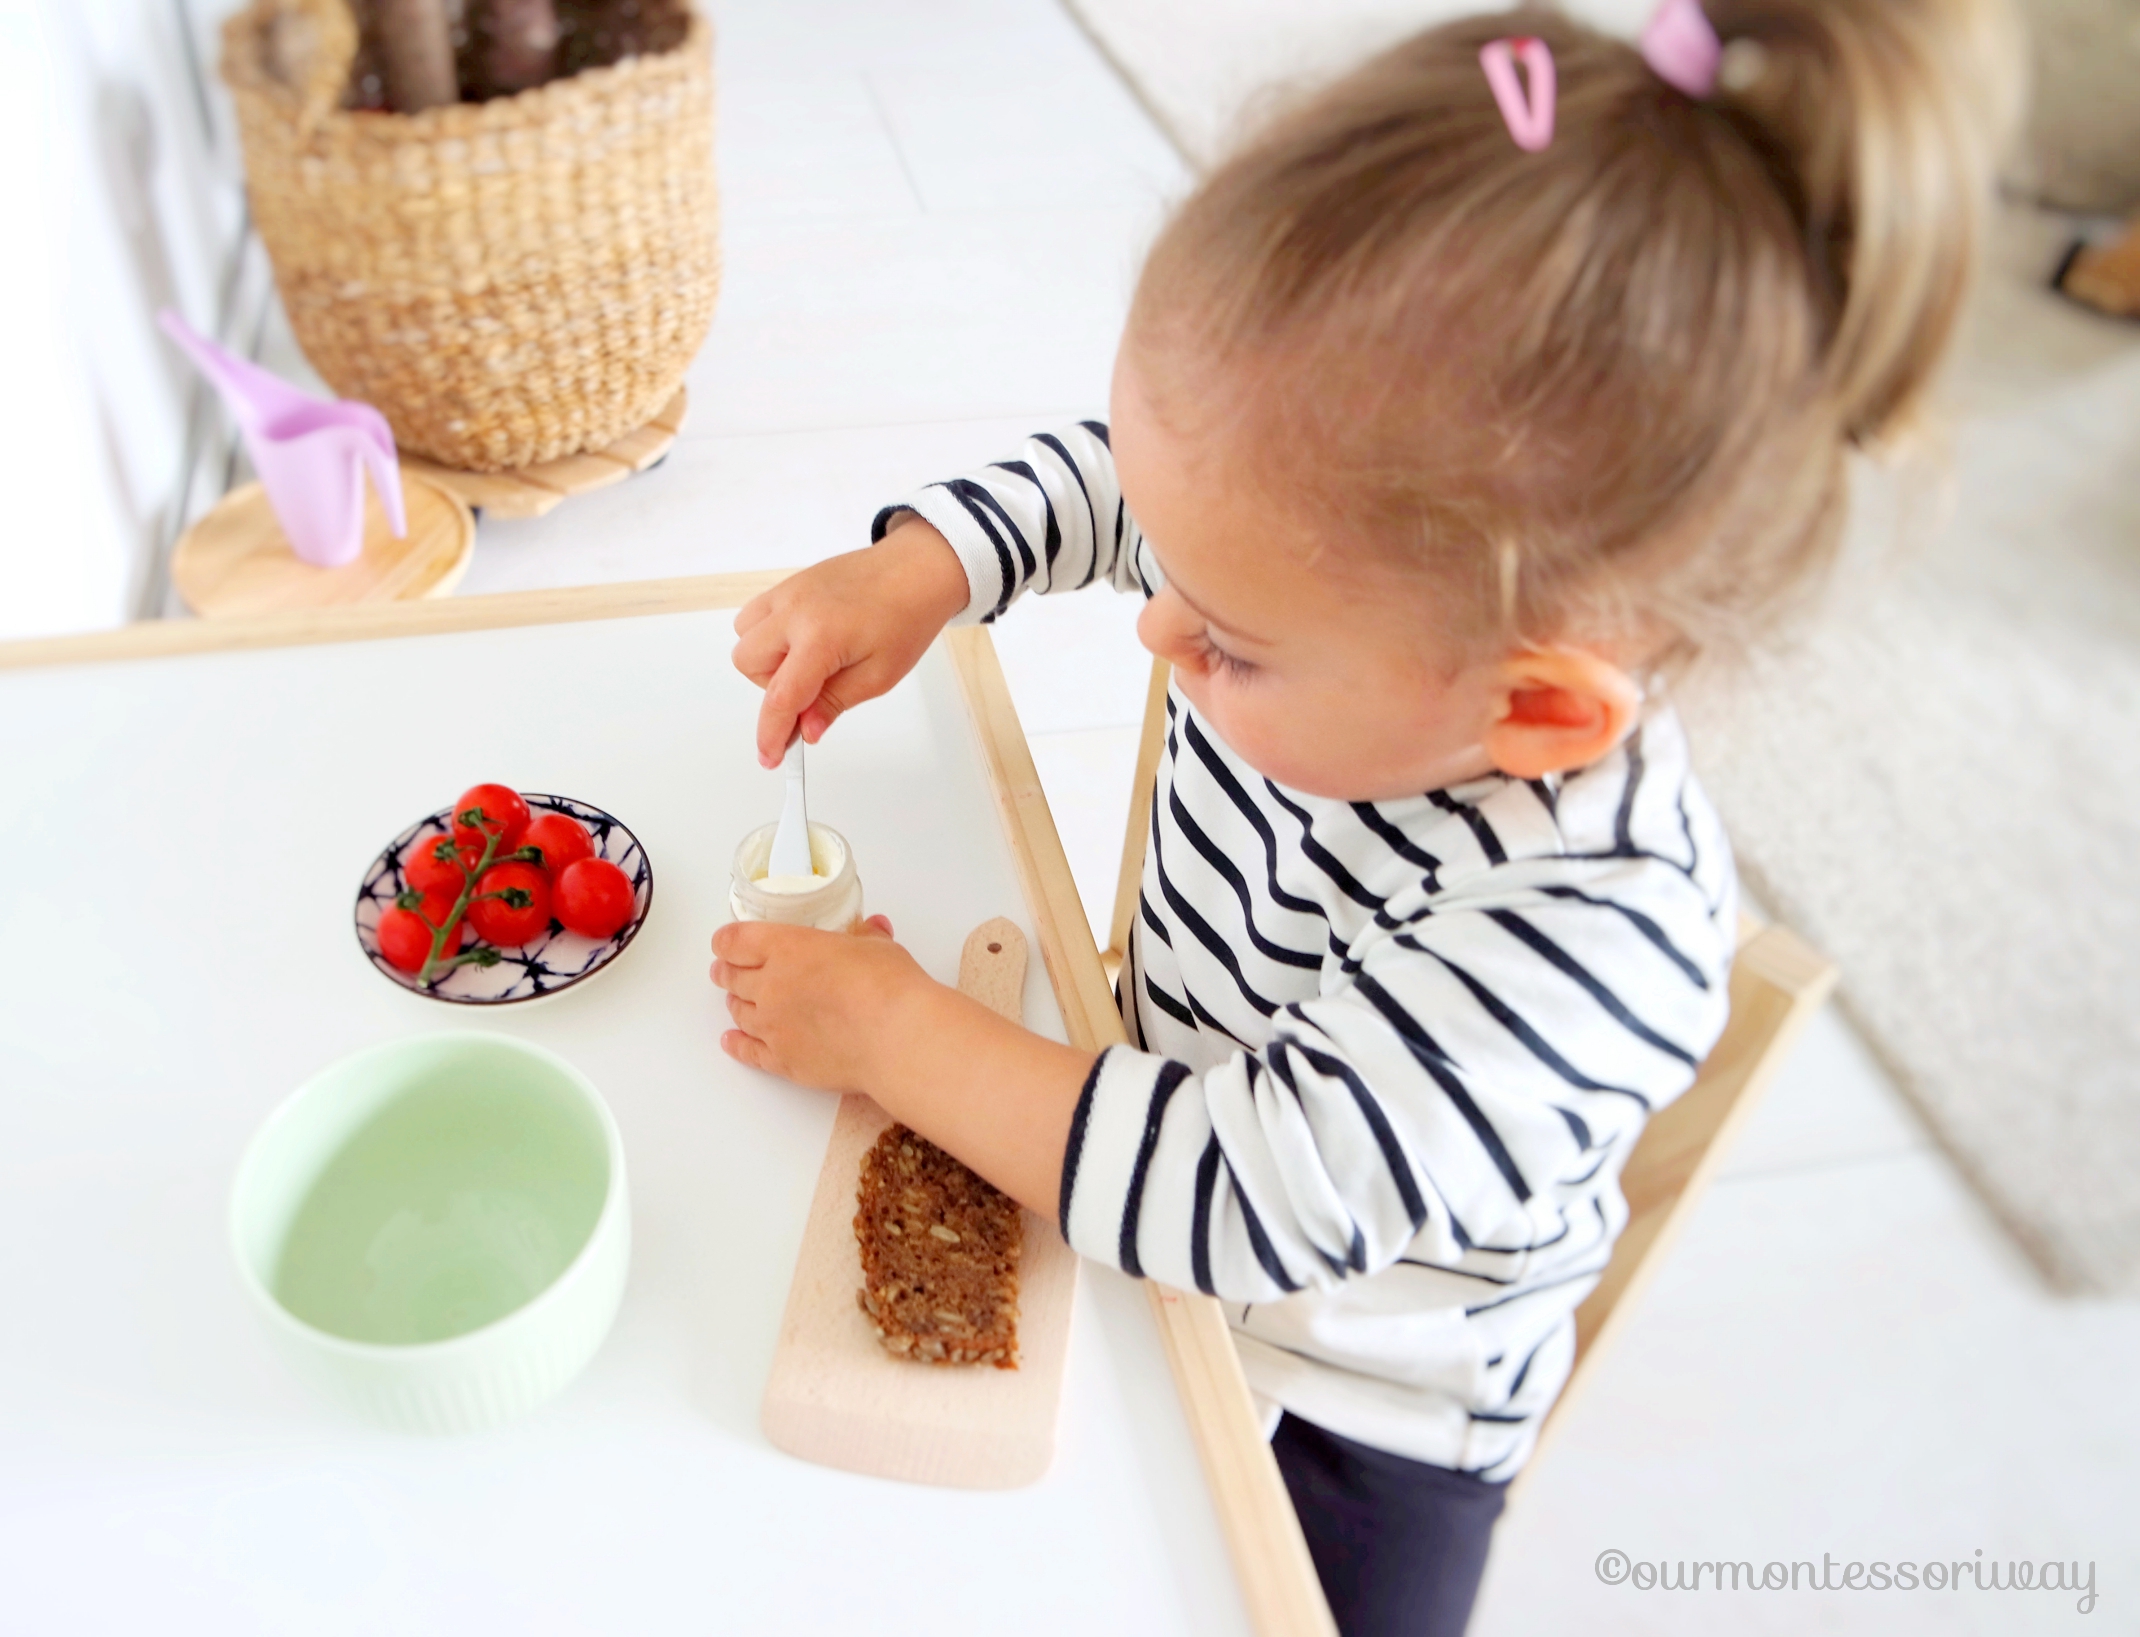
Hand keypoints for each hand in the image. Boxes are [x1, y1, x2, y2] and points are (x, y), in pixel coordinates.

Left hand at [711, 914, 926, 1089]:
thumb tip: (873, 928)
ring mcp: (772, 1026)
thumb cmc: (887, 987)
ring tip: (737, 1002)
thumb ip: (867, 937)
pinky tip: (731, 1042)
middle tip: (725, 971)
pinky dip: (737, 1045)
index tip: (726, 942)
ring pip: (739, 1013)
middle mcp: (770, 986)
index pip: (736, 941)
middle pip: (732, 977)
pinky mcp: (782, 1060)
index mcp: (786, 948)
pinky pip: (749, 1052)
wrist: (894, 1038)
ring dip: (736, 1005)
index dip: (727, 941)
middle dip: (727, 972)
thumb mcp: (878, 947)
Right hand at [732, 518, 969, 766]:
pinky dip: (768, 636)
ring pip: (745, 637)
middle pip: (748, 664)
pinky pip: (755, 615)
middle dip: (773, 687)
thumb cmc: (906, 617)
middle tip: (813, 689)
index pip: (781, 697)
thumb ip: (834, 703)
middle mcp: (795, 611)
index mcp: (820, 637)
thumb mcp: (879, 675)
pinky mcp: (789, 584)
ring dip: (767, 660)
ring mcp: (788, 593)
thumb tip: (806, 730)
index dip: (771, 733)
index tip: (771, 756)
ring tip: (810, 662)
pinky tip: (802, 642)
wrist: (917, 570)